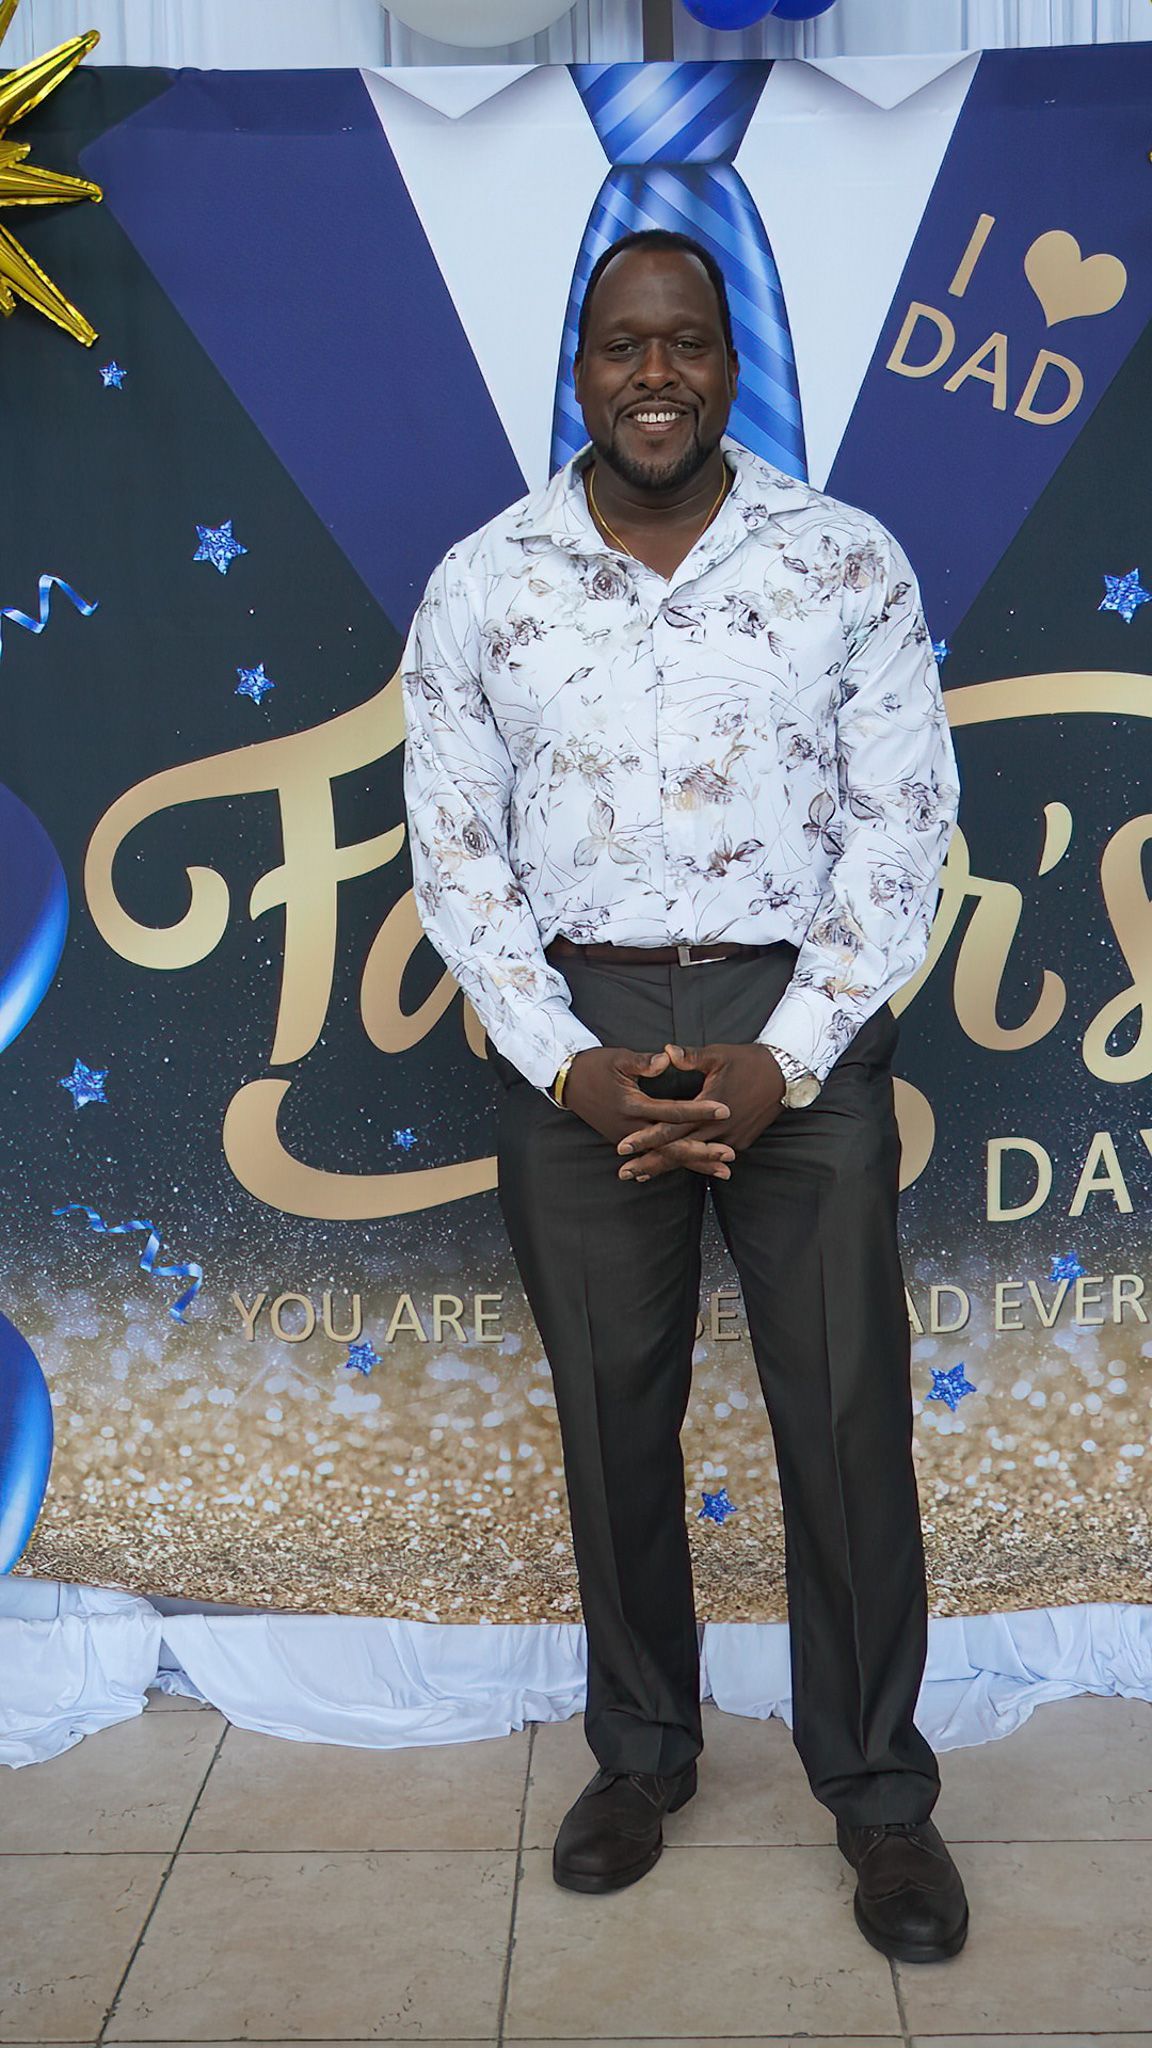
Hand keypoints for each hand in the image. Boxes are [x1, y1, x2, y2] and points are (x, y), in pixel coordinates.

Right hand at [564, 1046, 733, 1180]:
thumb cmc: (595, 1066)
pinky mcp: (625, 1142)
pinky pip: (654, 1157)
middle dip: (703, 1151)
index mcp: (632, 1105)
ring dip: (694, 1163)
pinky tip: (694, 1171)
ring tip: (722, 1170)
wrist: (567, 1082)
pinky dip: (675, 1164)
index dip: (700, 1110)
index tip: (725, 1109)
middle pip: (672, 1144)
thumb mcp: (619, 1058)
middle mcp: (630, 1128)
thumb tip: (667, 1059)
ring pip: (665, 1156)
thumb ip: (644, 1062)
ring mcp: (627, 1139)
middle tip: (730, 1154)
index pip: (673, 1111)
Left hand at [617, 1042, 784, 1182]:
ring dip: (668, 1166)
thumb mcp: (718, 1056)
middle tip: (624, 1173)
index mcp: (708, 1109)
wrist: (784, 1076)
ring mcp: (731, 1141)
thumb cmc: (748, 1061)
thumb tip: (665, 1051)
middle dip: (650, 1163)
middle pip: (678, 1152)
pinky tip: (675, 1167)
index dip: (645, 1139)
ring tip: (642, 1176)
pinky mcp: (740, 1143)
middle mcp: (718, 1131)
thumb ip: (690, 1056)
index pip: (670, 1128)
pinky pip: (711, 1157)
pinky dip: (692, 1163)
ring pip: (693, 1159)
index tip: (624, 1147)